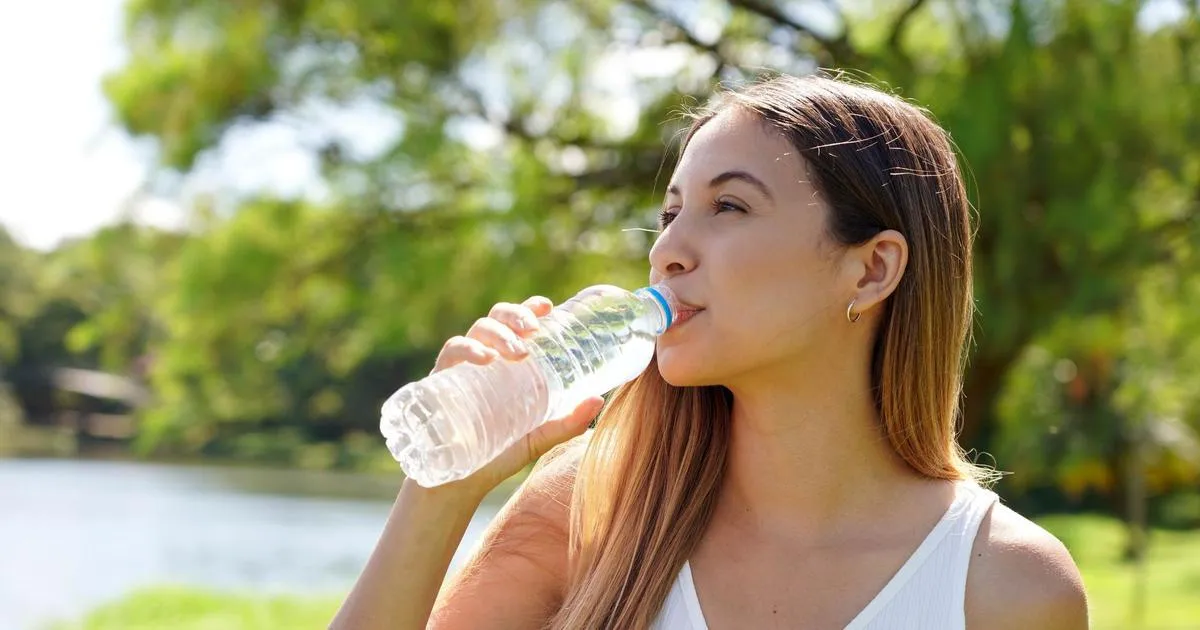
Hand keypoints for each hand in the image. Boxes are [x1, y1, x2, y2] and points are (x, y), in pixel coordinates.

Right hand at [422, 296, 603, 497]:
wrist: (457, 486)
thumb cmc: (497, 455)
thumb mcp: (538, 438)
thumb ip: (566, 422)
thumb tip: (599, 400)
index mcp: (507, 365)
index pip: (516, 325)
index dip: (529, 308)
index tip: (547, 306)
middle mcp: (485, 360)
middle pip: (496, 319)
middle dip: (515, 316)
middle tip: (534, 329)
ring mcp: (461, 369)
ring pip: (477, 330)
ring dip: (499, 332)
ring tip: (519, 351)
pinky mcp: (440, 382)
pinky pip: (450, 353)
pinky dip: (467, 349)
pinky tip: (485, 358)